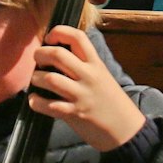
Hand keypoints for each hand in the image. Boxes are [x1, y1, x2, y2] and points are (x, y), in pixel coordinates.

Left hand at [30, 25, 146, 152]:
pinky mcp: (74, 113)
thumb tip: (58, 53)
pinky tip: (35, 100)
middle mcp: (88, 76)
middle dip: (40, 54)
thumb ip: (85, 64)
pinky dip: (35, 102)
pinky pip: (47, 105)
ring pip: (49, 78)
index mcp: (96, 64)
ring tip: (37, 81)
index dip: (59, 32)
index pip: (77, 37)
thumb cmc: (112, 102)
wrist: (126, 130)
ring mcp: (81, 95)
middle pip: (58, 54)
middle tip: (38, 60)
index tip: (49, 38)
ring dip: (36, 78)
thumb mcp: (103, 76)